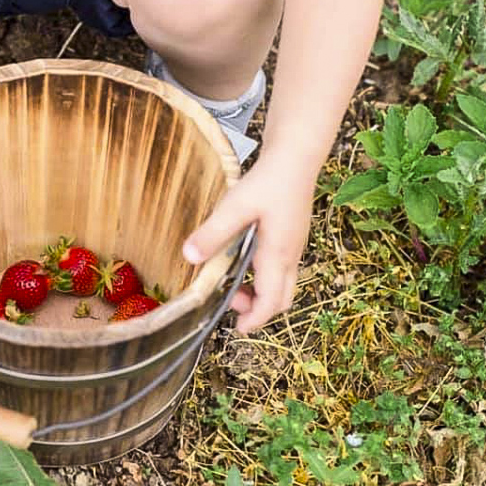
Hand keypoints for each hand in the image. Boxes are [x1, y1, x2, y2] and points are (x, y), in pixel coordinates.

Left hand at [181, 155, 313, 332]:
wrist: (296, 157)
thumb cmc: (269, 180)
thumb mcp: (235, 206)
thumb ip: (212, 234)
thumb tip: (188, 258)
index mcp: (278, 255)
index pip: (272, 302)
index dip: (255, 319)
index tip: (238, 328)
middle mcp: (291, 255)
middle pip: (281, 299)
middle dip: (257, 308)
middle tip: (230, 300)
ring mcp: (294, 246)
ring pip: (282, 283)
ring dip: (259, 290)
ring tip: (231, 277)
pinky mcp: (292, 236)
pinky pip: (281, 268)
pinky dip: (264, 275)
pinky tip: (244, 256)